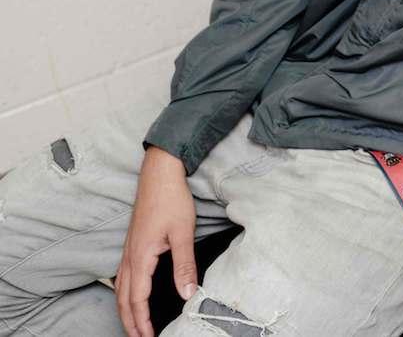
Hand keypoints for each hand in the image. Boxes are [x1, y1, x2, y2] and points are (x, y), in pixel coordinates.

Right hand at [115, 146, 197, 336]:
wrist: (159, 173)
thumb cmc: (171, 200)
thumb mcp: (183, 233)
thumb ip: (185, 266)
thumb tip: (187, 294)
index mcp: (141, 257)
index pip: (138, 299)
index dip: (142, 321)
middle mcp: (129, 256)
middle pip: (124, 299)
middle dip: (130, 322)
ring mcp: (128, 250)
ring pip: (121, 289)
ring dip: (126, 309)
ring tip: (135, 325)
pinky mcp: (132, 243)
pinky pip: (124, 276)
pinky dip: (126, 293)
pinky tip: (133, 296)